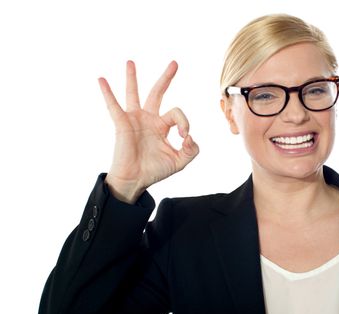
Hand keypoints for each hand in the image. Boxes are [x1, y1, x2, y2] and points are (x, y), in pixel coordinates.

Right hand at [98, 60, 198, 202]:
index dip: (184, 123)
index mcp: (162, 126)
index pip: (177, 114)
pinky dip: (107, 93)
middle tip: (175, 63)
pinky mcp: (122, 124)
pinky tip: (102, 80)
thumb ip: (192, 150)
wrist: (135, 180)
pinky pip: (113, 106)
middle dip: (166, 78)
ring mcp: (134, 120)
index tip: (184, 137)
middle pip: (157, 93)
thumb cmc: (155, 171)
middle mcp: (148, 119)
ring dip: (132, 78)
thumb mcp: (180, 161)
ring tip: (131, 62)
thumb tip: (190, 136)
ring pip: (134, 94)